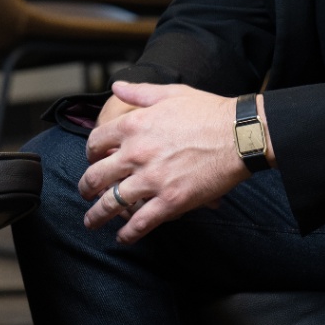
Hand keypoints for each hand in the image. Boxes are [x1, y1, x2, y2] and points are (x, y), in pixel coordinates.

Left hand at [75, 81, 244, 244]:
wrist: (239, 135)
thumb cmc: (207, 111)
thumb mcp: (170, 93)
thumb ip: (139, 92)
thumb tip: (117, 86)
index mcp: (133, 126)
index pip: (96, 142)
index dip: (90, 153)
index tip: (94, 159)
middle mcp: (136, 153)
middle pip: (96, 176)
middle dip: (86, 187)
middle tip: (86, 192)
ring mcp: (152, 180)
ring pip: (111, 203)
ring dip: (96, 215)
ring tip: (91, 221)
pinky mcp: (171, 201)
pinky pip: (141, 222)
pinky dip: (128, 234)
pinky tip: (122, 237)